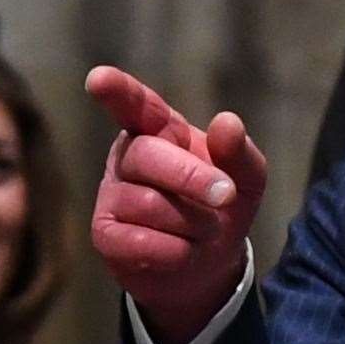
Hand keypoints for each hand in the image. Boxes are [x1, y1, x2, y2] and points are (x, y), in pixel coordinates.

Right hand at [86, 65, 266, 343]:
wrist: (207, 264)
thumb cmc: (221, 206)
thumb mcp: (247, 177)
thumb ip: (240, 150)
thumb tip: (226, 122)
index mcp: (162, 130)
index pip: (136, 105)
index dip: (118, 91)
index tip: (97, 78)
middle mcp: (129, 156)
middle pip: (148, 156)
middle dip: (192, 178)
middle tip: (225, 195)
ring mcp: (112, 194)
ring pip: (149, 204)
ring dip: (194, 223)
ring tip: (207, 229)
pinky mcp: (104, 234)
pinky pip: (140, 242)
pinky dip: (177, 250)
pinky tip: (185, 250)